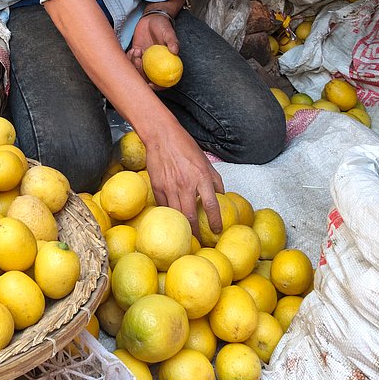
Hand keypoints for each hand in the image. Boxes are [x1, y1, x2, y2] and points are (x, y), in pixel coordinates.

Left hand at [128, 12, 177, 86]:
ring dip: (134, 64)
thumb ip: (172, 41)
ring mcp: (144, 60)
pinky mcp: (136, 54)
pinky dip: (129, 58)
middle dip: (140, 73)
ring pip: (136, 70)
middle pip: (146, 77)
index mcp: (165, 63)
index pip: (163, 80)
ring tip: (137, 50)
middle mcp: (154, 64)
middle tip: (139, 60)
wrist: (152, 18)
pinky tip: (134, 49)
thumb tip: (175, 51)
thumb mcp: (169, 32)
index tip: (150, 84)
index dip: (158, 87)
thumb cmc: (163, 25)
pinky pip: (130, 61)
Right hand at [142, 119, 224, 235]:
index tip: (217, 231)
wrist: (161, 137)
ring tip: (186, 238)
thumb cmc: (185, 146)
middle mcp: (186, 184)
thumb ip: (215, 180)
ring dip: (181, 228)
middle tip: (200, 243)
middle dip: (196, 233)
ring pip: (176, 214)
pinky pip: (164, 207)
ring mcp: (170, 187)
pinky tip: (171, 222)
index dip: (215, 221)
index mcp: (201, 177)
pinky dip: (169, 216)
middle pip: (191, 215)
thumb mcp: (205, 161)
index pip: (211, 205)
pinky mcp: (157, 187)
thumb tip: (221, 196)